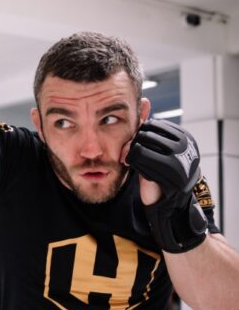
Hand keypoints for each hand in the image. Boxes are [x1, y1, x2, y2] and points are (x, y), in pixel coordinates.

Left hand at [125, 120, 206, 252]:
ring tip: (128, 160)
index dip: (138, 135)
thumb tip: (143, 104)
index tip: (131, 148)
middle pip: (145, 133)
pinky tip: (130, 166)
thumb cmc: (157, 176)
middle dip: (131, 143)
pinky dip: (131, 161)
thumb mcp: (154, 152)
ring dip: (130, 152)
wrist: (168, 205)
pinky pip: (139, 157)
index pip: (152, 126)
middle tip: (125, 155)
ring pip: (140, 144)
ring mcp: (179, 158)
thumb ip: (148, 132)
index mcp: (184, 138)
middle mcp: (185, 146)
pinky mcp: (169, 172)